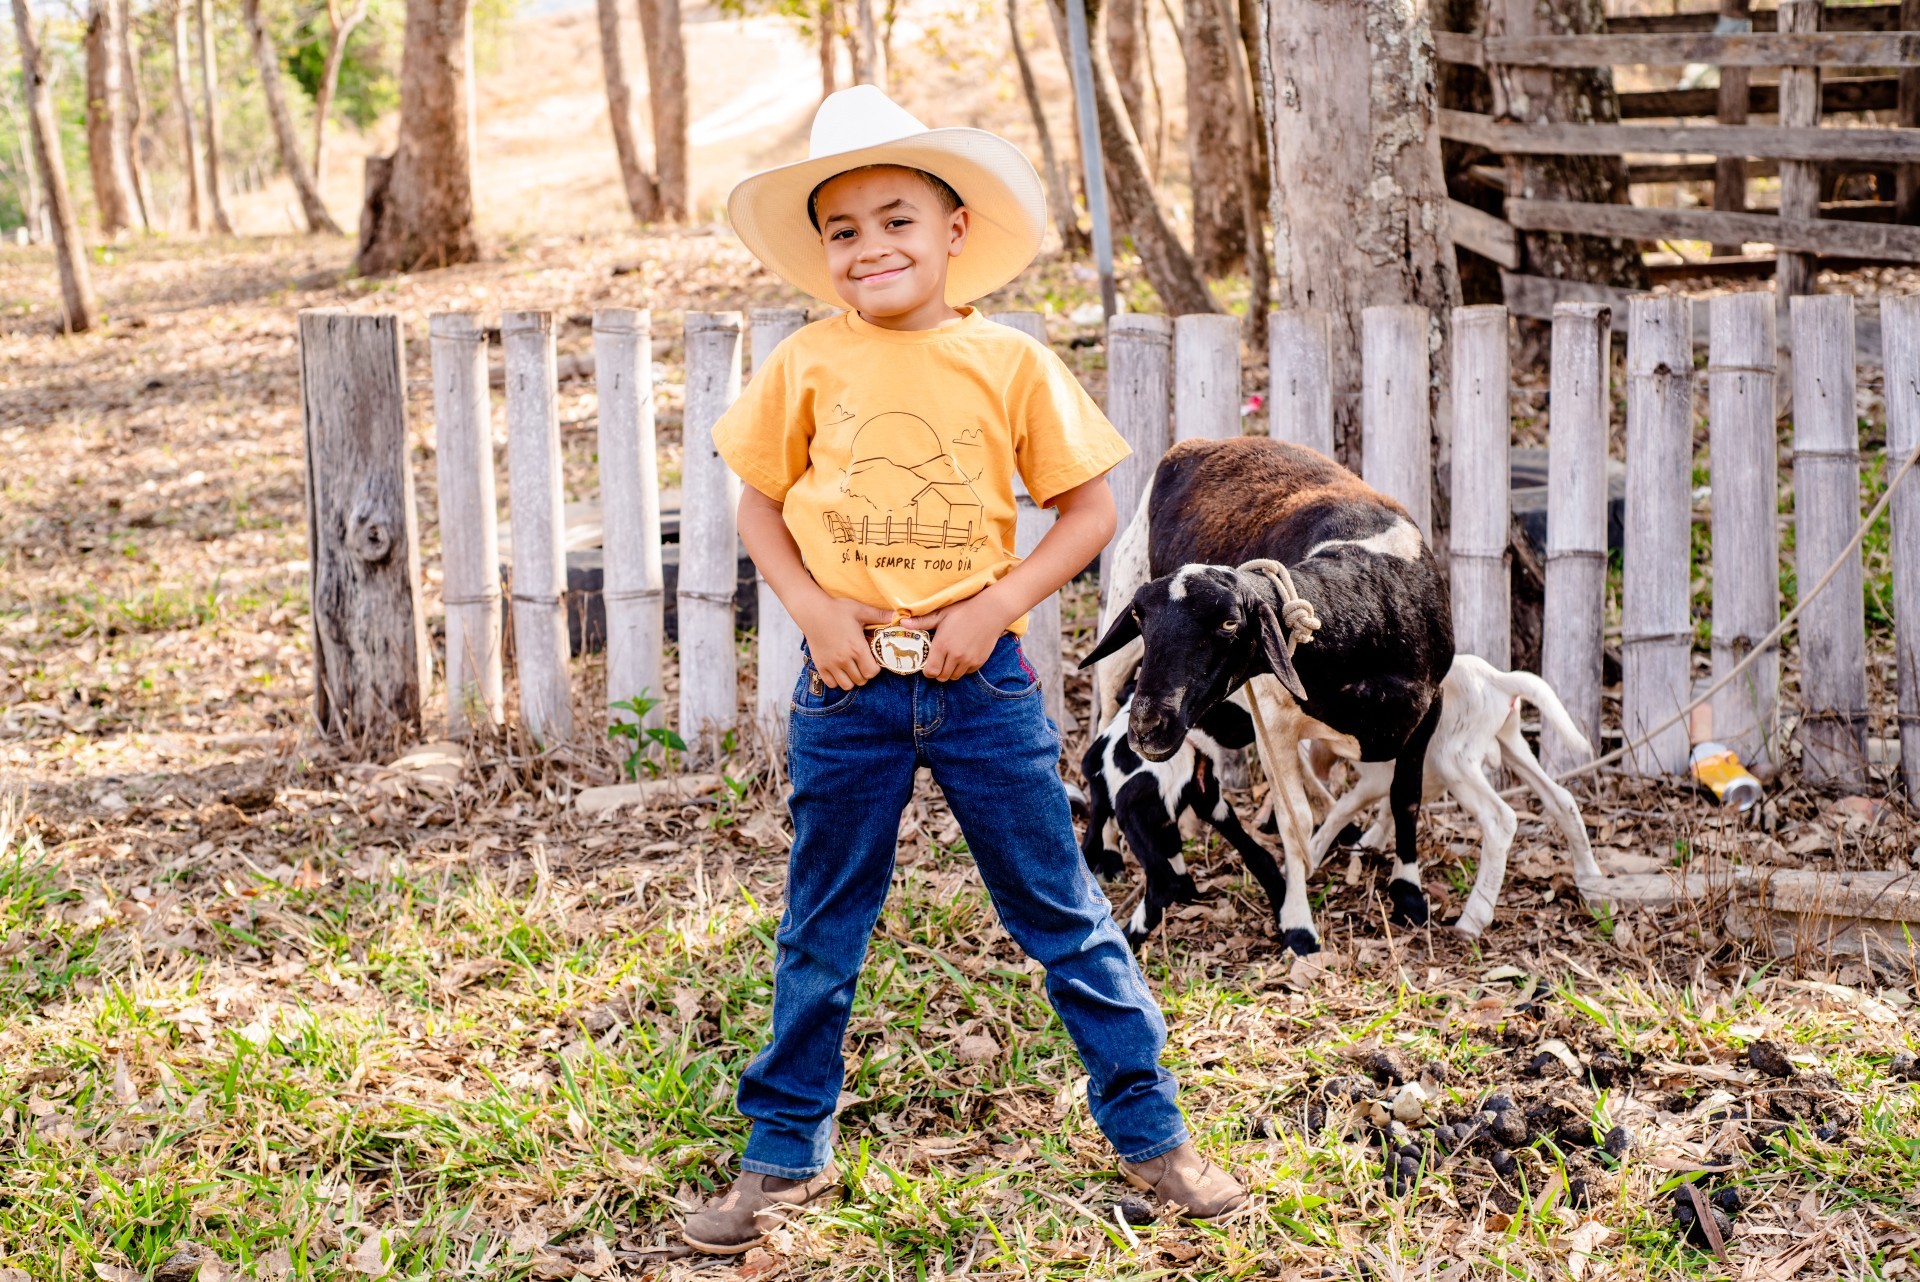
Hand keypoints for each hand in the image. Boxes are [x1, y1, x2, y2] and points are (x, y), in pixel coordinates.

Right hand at [795, 594, 892, 688]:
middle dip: (864, 674)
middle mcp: (844, 659)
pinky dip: (837, 680)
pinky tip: (839, 670)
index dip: (875, 668)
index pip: (872, 672)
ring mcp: (831, 664)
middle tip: (863, 663)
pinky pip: (831, 684)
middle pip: (861, 680)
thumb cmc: (837, 609)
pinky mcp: (820, 665)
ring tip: (852, 668)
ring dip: (852, 679)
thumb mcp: (860, 610)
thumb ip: (879, 615)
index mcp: (857, 648)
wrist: (812, 611)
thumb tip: (897, 616)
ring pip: (847, 685)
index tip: (873, 660)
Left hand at [901, 592, 1017, 681]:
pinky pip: (967, 672)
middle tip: (938, 662)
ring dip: (950, 671)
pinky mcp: (978, 661)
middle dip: (938, 672)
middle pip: (942, 677)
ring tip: (950, 659)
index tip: (928, 665)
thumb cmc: (963, 611)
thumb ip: (921, 622)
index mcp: (942, 645)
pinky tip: (963, 656)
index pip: (930, 671)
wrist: (990, 612)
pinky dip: (963, 668)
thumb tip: (902, 623)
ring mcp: (968, 660)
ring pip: (954, 676)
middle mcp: (955, 655)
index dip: (927, 671)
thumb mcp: (941, 614)